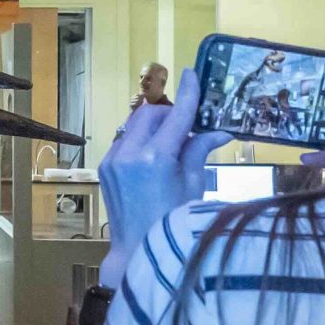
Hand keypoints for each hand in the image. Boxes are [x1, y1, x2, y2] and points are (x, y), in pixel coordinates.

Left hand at [99, 67, 227, 270]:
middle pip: (151, 114)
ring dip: (155, 125)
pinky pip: (124, 140)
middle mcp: (129, 153)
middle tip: (189, 126)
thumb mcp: (193, 185)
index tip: (193, 73)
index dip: (188, 94)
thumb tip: (219, 130)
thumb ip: (200, 150)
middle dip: (170, 114)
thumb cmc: (173, 222)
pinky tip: (155, 156)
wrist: (138, 251)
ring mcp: (113, 159)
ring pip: (134, 124)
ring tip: (173, 143)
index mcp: (155, 158)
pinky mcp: (105, 166)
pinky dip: (141, 139)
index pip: (176, 116)